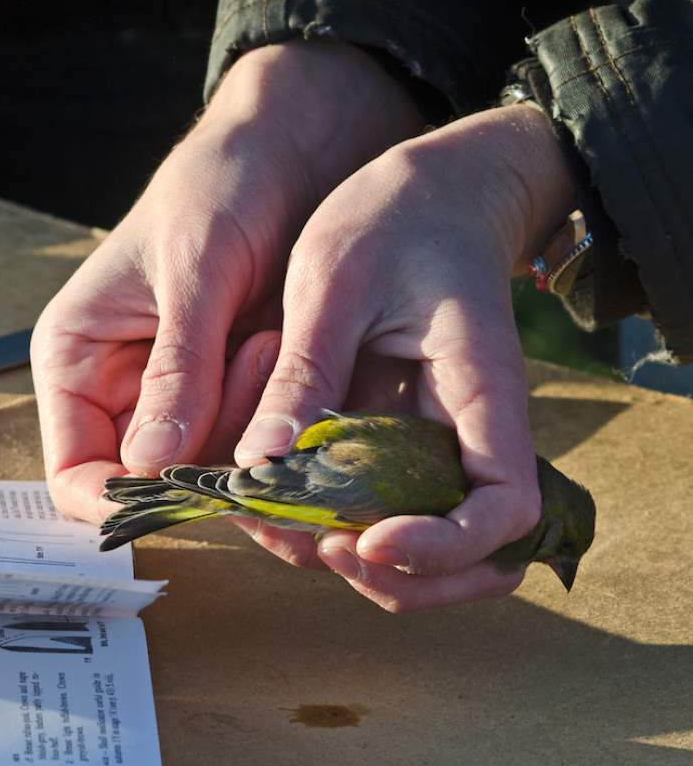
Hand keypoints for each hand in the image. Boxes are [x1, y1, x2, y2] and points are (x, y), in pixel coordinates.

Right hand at [31, 41, 424, 521]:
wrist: (293, 154)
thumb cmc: (220, 187)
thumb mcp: (194, 269)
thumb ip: (176, 366)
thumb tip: (152, 462)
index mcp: (78, 360)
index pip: (75, 472)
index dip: (118, 501)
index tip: (187, 494)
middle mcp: (121, 393)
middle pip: (151, 484)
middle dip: (207, 466)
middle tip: (259, 403)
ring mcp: (183, 402)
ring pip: (210, 475)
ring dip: (252, 442)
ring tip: (277, 347)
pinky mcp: (240, 400)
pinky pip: (253, 452)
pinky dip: (282, 440)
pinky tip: (303, 383)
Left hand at [234, 104, 575, 609]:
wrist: (425, 188)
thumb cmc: (392, 216)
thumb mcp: (333, 280)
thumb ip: (306, 370)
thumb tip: (260, 462)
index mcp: (481, 391)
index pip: (505, 509)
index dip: (444, 546)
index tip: (368, 540)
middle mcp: (470, 432)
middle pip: (476, 555)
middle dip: (399, 577)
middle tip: (311, 545)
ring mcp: (436, 442)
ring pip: (424, 541)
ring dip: (358, 558)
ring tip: (274, 527)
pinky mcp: (398, 439)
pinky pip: (380, 504)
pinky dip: (333, 520)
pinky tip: (270, 501)